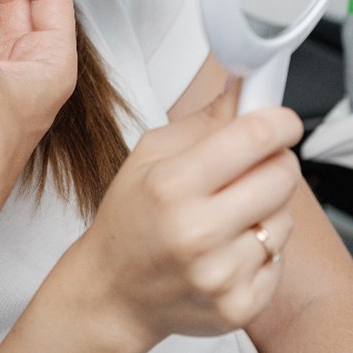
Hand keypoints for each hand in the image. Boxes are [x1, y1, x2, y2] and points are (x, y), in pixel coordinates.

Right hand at [41, 85, 303, 349]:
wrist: (115, 289)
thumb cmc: (129, 215)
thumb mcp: (149, 155)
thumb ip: (202, 122)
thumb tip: (242, 91)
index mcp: (172, 184)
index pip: (252, 139)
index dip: (279, 122)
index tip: (283, 120)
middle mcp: (198, 230)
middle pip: (280, 177)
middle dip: (276, 161)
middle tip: (257, 161)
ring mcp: (220, 274)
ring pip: (284, 219)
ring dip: (267, 208)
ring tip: (231, 211)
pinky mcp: (239, 307)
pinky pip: (278, 260)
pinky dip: (261, 248)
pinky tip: (230, 246)